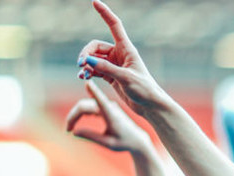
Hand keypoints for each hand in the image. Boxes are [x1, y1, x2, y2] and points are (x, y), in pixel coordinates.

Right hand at [65, 80, 152, 153]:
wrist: (137, 140)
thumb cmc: (125, 143)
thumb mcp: (109, 143)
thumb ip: (92, 137)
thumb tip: (74, 132)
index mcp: (112, 115)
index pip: (101, 101)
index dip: (94, 91)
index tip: (87, 82)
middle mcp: (109, 107)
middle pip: (84, 105)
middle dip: (73, 116)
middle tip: (67, 130)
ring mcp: (107, 105)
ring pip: (85, 105)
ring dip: (76, 114)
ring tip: (70, 128)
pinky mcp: (106, 106)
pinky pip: (89, 105)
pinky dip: (81, 112)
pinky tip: (78, 122)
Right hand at [77, 0, 167, 114]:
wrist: (151, 107)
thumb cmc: (145, 91)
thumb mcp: (125, 78)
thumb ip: (107, 69)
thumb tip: (88, 61)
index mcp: (127, 49)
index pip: (115, 26)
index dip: (105, 13)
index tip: (95, 2)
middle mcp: (120, 54)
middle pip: (96, 47)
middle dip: (86, 54)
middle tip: (81, 64)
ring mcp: (115, 65)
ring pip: (93, 59)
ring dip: (86, 65)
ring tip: (83, 74)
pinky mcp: (112, 76)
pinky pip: (95, 69)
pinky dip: (88, 72)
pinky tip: (84, 77)